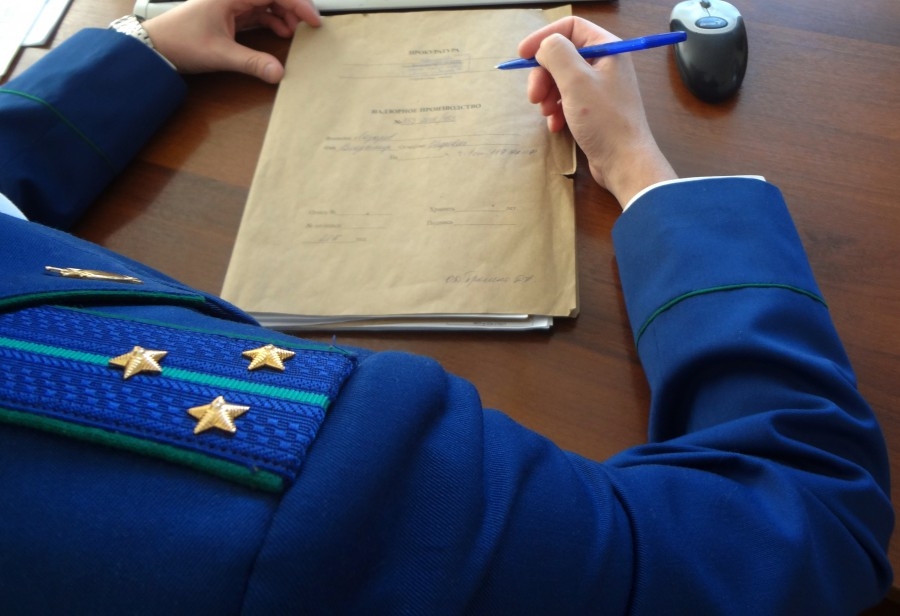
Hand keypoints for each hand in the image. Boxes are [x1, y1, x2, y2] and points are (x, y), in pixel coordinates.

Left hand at [143, 0, 320, 83]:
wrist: (155, 46)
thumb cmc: (180, 42)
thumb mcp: (220, 54)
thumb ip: (252, 63)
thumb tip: (278, 73)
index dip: (298, 4)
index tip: (314, 20)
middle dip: (295, 9)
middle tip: (311, 27)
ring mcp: (232, 3)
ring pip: (268, 3)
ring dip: (284, 15)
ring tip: (294, 34)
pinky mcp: (230, 13)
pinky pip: (259, 12)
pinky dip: (273, 21)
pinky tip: (280, 33)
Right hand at [518, 17, 676, 206]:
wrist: (624, 162)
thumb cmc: (604, 120)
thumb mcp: (576, 81)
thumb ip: (556, 54)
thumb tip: (543, 47)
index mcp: (607, 49)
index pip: (571, 27)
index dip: (544, 37)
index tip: (522, 55)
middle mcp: (605, 63)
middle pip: (562, 55)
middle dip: (544, 74)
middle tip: (533, 96)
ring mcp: (600, 87)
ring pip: (562, 79)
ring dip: (548, 94)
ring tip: (546, 113)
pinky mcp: (594, 109)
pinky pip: (567, 100)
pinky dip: (557, 110)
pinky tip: (555, 125)